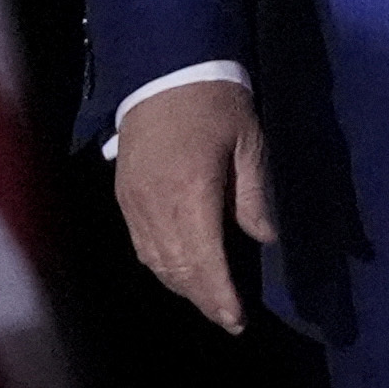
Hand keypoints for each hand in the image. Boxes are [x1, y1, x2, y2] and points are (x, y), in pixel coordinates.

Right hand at [114, 79, 274, 332]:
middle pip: (178, 270)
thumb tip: (264, 239)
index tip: (237, 320)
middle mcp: (156, 206)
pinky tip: (178, 271)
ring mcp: (134, 202)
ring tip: (208, 300)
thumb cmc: (215, 102)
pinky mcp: (124, 194)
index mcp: (191, 193)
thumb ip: (255, 195)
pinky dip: (160, 266)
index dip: (220, 296)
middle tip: (228, 319)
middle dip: (204, 299)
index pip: (204, 262)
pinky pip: (140, 245)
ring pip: (155, 262)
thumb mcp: (248, 142)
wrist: (164, 67)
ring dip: (182, 287)